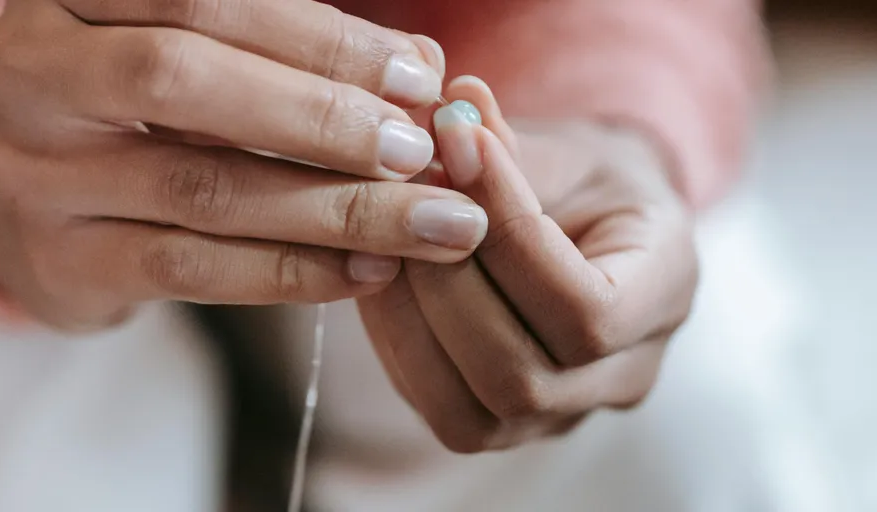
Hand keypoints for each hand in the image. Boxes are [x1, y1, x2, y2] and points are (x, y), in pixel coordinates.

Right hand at [0, 0, 488, 329]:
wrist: (43, 208)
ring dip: (335, 210)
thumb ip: (295, 56)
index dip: (322, 40)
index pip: (207, 2)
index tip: (418, 77)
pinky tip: (369, 271)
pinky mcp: (67, 264)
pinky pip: (194, 269)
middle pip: (185, 82)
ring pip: (203, 189)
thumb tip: (420, 70)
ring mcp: (42, 177)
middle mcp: (39, 78)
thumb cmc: (142, 116)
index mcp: (78, 1)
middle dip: (322, 118)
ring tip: (426, 224)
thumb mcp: (205, 62)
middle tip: (419, 152)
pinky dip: (294, 272)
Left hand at [358, 78, 697, 451]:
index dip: (510, 236)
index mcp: (666, 294)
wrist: (589, 227)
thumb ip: (510, 141)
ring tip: (384, 239)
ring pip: (472, 415)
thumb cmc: (583, 181)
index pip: (588, 311)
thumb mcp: (564, 148)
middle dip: (446, 286)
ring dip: (411, 321)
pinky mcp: (504, 425)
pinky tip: (382, 276)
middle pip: (522, 379)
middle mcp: (625, 376)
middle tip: (402, 200)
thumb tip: (453, 104)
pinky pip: (439, 408)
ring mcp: (563, 415)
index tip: (458, 148)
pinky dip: (397, 343)